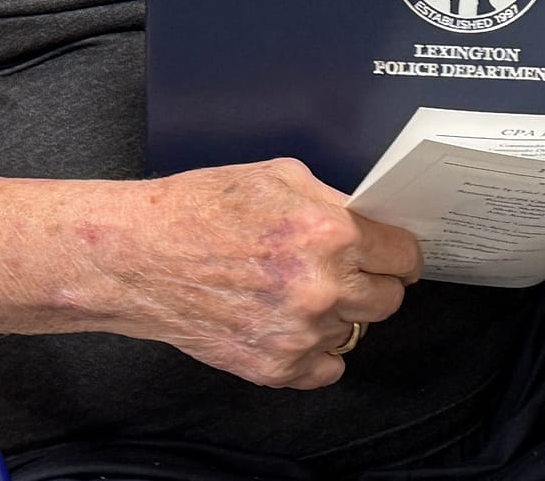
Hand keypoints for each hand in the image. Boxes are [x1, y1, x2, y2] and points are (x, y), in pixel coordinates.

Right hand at [108, 158, 420, 388]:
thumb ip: (333, 201)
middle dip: (374, 282)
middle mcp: (322, 287)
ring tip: (301, 292)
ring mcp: (299, 333)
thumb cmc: (201, 208)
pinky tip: (291, 324)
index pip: (404, 256)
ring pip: (356, 332)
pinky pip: (327, 368)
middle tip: (348, 272)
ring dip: (339, 315)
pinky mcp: (273, 367)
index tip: (395, 257)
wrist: (140, 256)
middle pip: (388, 299)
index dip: (400, 254)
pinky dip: (315, 351)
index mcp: (330, 233)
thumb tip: (368, 217)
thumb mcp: (280, 176)